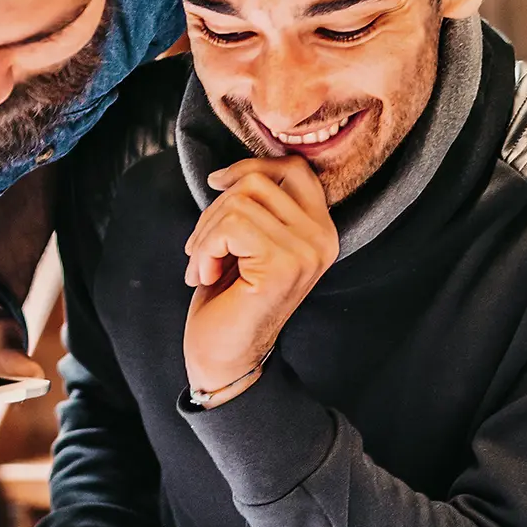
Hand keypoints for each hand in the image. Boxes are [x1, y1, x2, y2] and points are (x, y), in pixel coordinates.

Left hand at [182, 158, 336, 401]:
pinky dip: (204, 248)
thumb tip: (230, 173)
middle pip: (259, 181)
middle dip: (215, 210)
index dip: (250, 167)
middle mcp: (323, 237)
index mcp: (321, 229)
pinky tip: (206, 276)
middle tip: (203, 249)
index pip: (295, 168)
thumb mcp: (251, 242)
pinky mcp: (283, 264)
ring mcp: (307, 250)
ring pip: (239, 202)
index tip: (218, 184)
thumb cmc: (231, 300)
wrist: (225, 359)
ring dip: (206, 233)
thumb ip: (257, 207)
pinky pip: (230, 226)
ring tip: (204, 266)